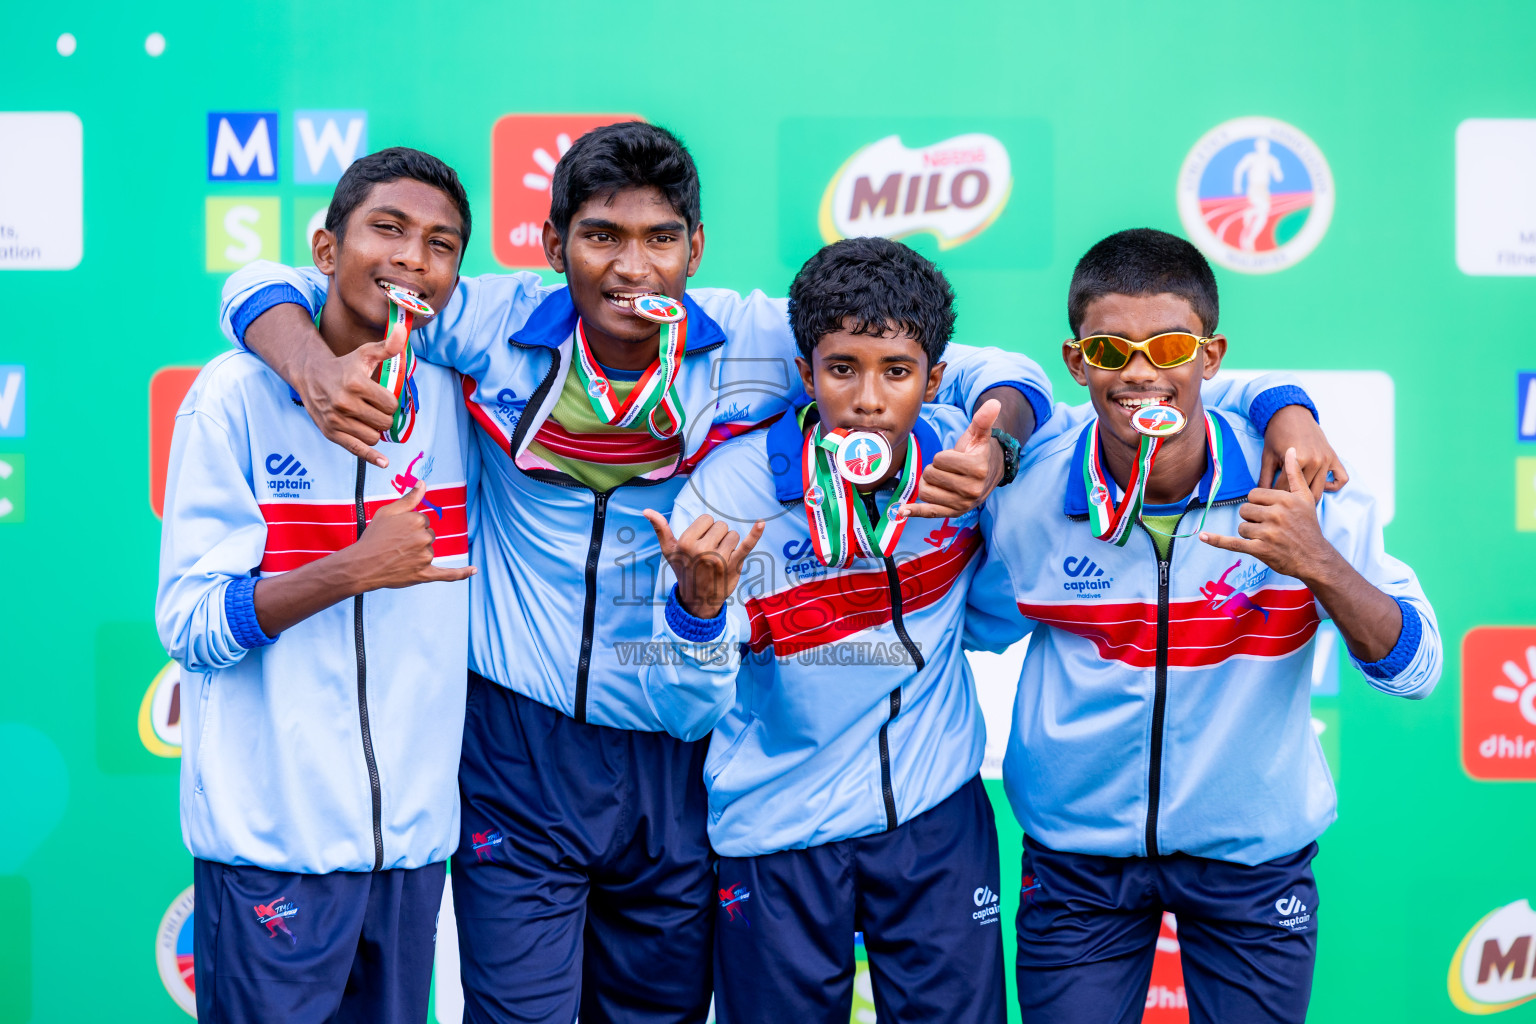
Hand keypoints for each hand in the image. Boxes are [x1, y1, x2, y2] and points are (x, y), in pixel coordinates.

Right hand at [297, 335, 402, 468]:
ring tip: (367, 417)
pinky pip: (357, 450)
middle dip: (385, 416)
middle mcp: (345, 403)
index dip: (391, 402)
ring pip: (373, 436)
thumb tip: (403, 332)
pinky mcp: (331, 433)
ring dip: (376, 429)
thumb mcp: (365, 353)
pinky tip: (384, 462)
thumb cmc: (344, 365)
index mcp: (356, 384)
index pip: (390, 404)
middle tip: (376, 408)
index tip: (383, 397)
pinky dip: (372, 457)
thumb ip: (387, 346)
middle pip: (384, 421)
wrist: (311, 375)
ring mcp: (337, 420)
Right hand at [348, 484, 475, 589]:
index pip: (423, 520)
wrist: (362, 564)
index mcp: (418, 520)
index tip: (396, 532)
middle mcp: (425, 537)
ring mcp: (426, 557)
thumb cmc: (373, 537)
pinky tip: (473, 570)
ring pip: (430, 551)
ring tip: (397, 557)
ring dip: (418, 553)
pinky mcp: (425, 574)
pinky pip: (448, 574)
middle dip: (415, 539)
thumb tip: (423, 483)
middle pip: (428, 535)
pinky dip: (461, 573)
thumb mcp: (388, 512)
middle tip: (395, 545)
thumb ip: (409, 498)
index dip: (409, 526)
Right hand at [643, 509, 764, 619]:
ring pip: (733, 534)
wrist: (698, 600)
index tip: (700, 544)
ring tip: (720, 558)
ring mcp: (719, 558)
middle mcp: (702, 550)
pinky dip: (755, 533)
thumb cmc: (684, 570)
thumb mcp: (670, 551)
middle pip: (721, 525)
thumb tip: (646, 510)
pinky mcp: (734, 564)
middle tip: (710, 554)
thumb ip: (661, 529)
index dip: (706, 530)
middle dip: (718, 536)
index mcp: (686, 543)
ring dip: (729, 544)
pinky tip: (761, 523)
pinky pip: (747, 545)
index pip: (707, 519)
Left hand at [898, 399, 1000, 518]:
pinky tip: (902, 510)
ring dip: (928, 482)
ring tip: (942, 479)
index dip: (942, 455)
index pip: (940, 460)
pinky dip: (915, 512)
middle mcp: (971, 490)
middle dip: (935, 468)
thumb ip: (983, 420)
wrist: (989, 474)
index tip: (953, 457)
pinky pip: (930, 512)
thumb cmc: (978, 452)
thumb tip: (994, 403)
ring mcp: (962, 504)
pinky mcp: (954, 513)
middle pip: (931, 475)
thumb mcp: (979, 435)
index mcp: (978, 469)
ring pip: (926, 491)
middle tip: (948, 469)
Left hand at [1199, 448, 1337, 582]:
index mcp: (1284, 499)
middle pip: (1245, 510)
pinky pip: (1233, 543)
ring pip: (1241, 526)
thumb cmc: (1308, 526)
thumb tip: (1291, 449)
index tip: (1272, 512)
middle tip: (1271, 527)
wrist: (1314, 558)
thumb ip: (1295, 473)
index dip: (1259, 504)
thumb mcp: (1305, 497)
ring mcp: (1268, 533)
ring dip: (1250, 533)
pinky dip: (1217, 540)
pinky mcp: (1260, 549)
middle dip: (1253, 518)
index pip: (1253, 495)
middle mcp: (1276, 514)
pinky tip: (1203, 536)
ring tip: (1268, 538)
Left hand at [1261, 405, 1346, 500]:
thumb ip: (1264, 478)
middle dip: (1290, 500)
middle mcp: (1315, 461)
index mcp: (1298, 461)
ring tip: (1296, 499)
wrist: (1290, 414)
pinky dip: (1333, 485)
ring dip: (1307, 497)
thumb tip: (1257, 496)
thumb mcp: (1267, 457)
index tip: (1269, 502)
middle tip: (1282, 503)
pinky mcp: (1333, 457)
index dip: (1274, 498)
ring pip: (1319, 491)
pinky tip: (1319, 484)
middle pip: (1303, 493)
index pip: (1284, 490)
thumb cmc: (1277, 435)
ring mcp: (1326, 460)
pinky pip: (1342, 479)